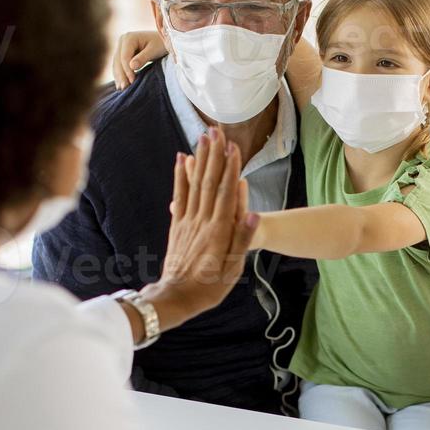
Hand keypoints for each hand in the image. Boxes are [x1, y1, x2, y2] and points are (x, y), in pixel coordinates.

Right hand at [112, 30, 167, 89]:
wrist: (163, 40)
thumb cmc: (161, 44)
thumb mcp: (154, 50)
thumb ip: (143, 58)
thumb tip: (132, 66)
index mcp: (129, 38)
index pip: (124, 57)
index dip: (127, 70)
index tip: (132, 82)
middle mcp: (122, 41)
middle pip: (118, 61)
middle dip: (121, 75)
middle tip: (124, 89)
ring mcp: (121, 47)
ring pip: (116, 64)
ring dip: (119, 77)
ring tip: (121, 89)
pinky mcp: (122, 53)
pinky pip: (118, 66)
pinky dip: (120, 75)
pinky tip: (121, 85)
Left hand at [141, 128, 256, 329]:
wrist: (176, 297)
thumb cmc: (209, 287)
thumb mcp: (233, 269)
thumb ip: (242, 240)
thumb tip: (253, 215)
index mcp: (218, 231)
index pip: (225, 193)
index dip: (229, 168)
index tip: (233, 147)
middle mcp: (201, 221)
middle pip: (209, 181)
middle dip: (213, 155)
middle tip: (216, 131)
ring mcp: (187, 221)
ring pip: (194, 183)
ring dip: (199, 159)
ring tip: (203, 138)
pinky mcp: (177, 224)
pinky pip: (180, 194)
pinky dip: (181, 175)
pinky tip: (182, 159)